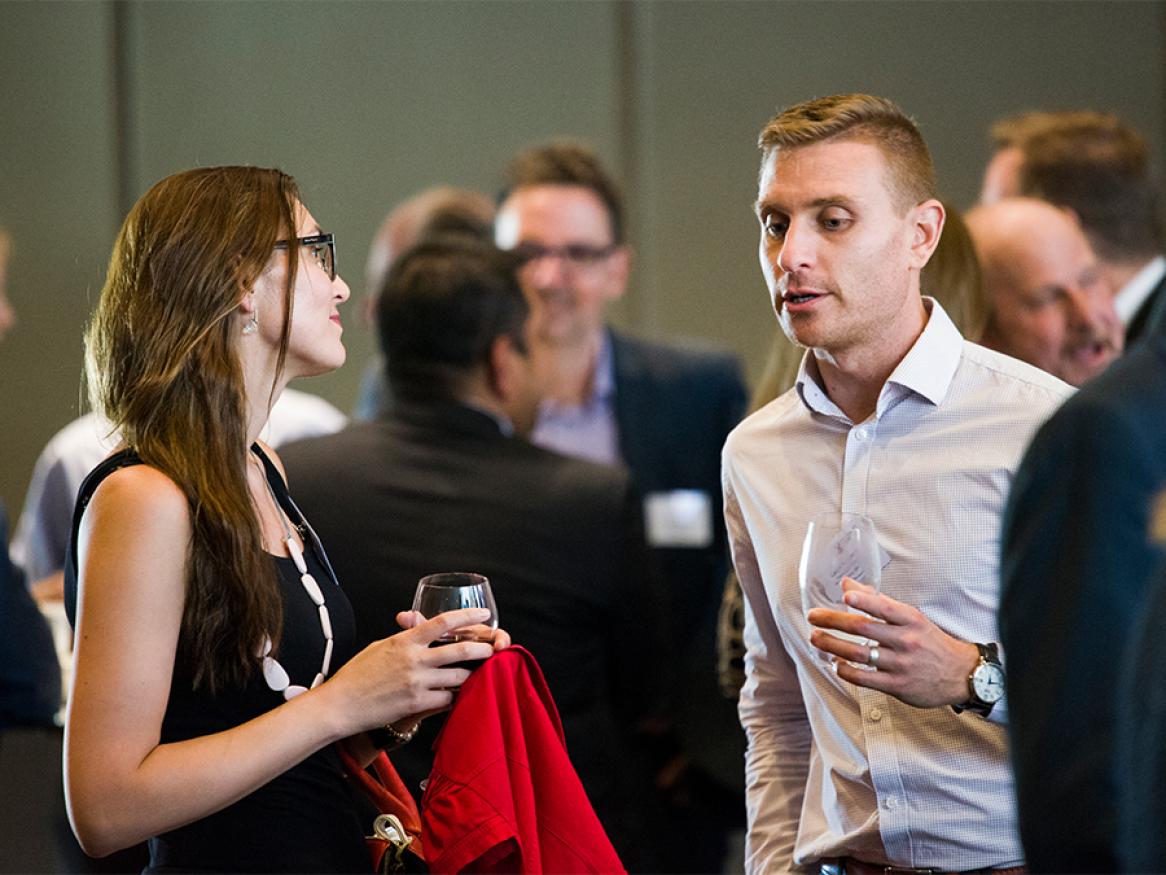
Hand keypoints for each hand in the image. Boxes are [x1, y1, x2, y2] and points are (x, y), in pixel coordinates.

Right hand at [324, 607, 496, 736]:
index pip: (443, 622)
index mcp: (405, 640)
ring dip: (470, 676)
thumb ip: (403, 638)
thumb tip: (416, 627)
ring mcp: (417, 682)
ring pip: (458, 677)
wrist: (340, 705)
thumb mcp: (379, 646)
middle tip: (492, 650)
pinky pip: (447, 699)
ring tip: (476, 675)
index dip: (468, 616)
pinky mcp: (416, 704)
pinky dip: (454, 697)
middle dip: (482, 649)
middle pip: (461, 650)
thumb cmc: (356, 675)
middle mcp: (414, 659)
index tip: (484, 614)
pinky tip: (456, 696)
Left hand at [806, 578, 978, 707]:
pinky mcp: (898, 686)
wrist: (960, 674)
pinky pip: (865, 678)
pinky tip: (835, 664)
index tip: (846, 596)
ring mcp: (902, 664)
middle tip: (813, 616)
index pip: (885, 607)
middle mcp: (906, 640)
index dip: (865, 601)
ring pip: (859, 653)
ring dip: (832, 645)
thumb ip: (878, 601)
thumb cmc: (929, 641)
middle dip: (833, 621)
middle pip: (863, 628)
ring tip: (816, 638)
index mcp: (910, 620)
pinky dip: (846, 670)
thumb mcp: (911, 617)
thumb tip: (847, 585)